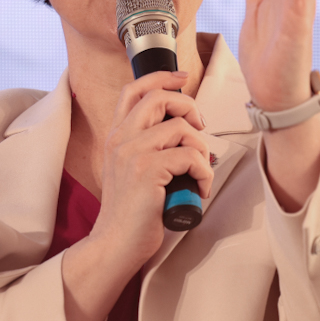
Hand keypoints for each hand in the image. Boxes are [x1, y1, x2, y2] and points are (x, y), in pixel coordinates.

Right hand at [91, 71, 212, 265]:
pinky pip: (191, 157)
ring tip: (198, 172)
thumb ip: (146, 147)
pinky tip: (199, 189)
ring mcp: (132, 154)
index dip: (160, 77)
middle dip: (189, 108)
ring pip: (181, 128)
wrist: (115, 243)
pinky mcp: (147, 171)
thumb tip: (182, 130)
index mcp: (116, 137)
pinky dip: (204, 172)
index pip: (133, 90)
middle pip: (160, 98)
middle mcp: (120, 140)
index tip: (181, 78)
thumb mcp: (130, 171)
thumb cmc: (130, 213)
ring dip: (200, 150)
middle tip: (198, 130)